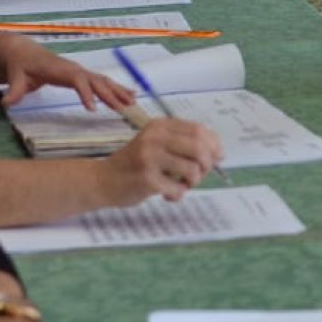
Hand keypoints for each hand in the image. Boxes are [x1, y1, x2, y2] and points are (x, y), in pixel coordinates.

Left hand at [0, 37, 136, 110]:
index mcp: (61, 70)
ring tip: (133, 103)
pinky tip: (130, 95)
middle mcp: (75, 69)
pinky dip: (117, 88)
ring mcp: (81, 72)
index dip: (86, 93)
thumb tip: (7, 103)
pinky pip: (103, 82)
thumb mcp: (15, 78)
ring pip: (104, 81)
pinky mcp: (83, 76)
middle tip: (124, 108)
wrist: (24, 54)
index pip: (78, 80)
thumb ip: (14, 91)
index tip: (93, 109)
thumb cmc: (21, 66)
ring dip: (119, 91)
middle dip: (111, 94)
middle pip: (97, 81)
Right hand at [99, 118, 223, 205]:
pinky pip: (178, 189)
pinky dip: (178, 195)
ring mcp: (149, 158)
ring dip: (193, 182)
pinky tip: (167, 194)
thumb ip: (182, 143)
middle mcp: (155, 138)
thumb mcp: (156, 144)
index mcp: (160, 126)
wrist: (103, 179)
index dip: (214, 145)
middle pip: (199, 147)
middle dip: (207, 164)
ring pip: (192, 169)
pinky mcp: (146, 179)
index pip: (199, 130)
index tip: (217, 157)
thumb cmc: (135, 163)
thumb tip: (218, 153)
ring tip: (181, 185)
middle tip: (199, 174)